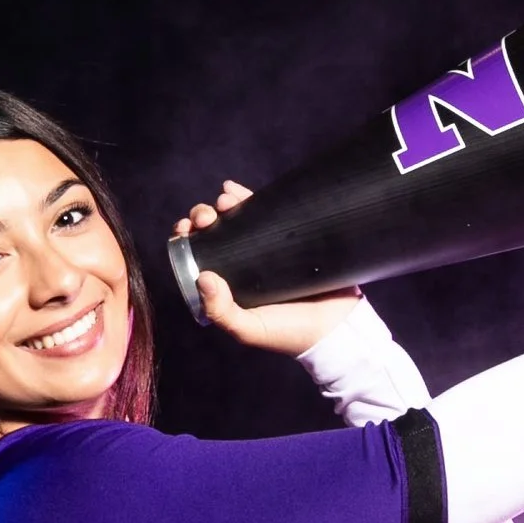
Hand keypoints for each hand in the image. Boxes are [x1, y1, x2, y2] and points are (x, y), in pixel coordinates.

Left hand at [170, 181, 362, 352]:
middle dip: (203, 218)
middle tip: (208, 217)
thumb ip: (222, 312)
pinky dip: (245, 196)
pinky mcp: (290, 236)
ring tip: (224, 201)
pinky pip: (265, 212)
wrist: (337, 326)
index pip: (199, 255)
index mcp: (228, 286)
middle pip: (214, 232)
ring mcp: (266, 250)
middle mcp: (243, 265)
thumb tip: (204, 277)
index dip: (187, 239)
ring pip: (236, 219)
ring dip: (223, 204)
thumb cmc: (290, 334)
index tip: (186, 230)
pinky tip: (232, 188)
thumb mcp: (250, 330)